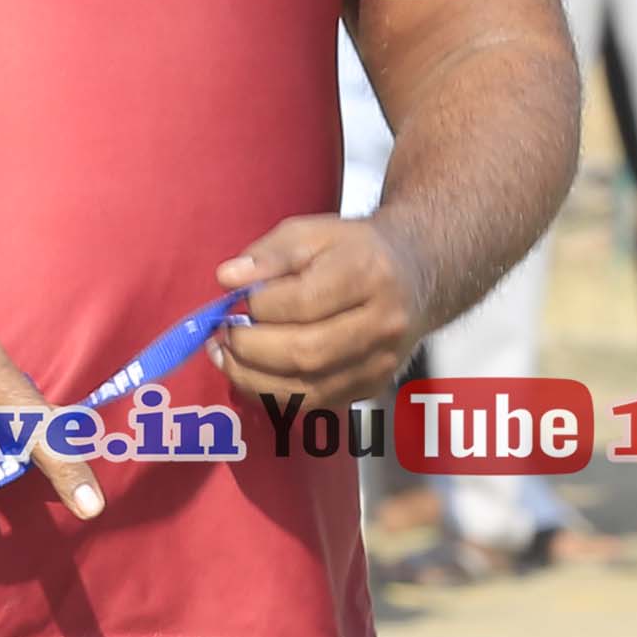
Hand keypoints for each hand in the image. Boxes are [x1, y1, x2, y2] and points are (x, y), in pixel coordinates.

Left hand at [212, 213, 431, 414]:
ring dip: (254, 378)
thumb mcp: (313, 232)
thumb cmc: (355, 250)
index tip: (235, 298)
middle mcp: (383, 323)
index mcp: (370, 273)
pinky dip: (273, 394)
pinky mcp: (372, 387)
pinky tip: (251, 373)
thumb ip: (269, 254)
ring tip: (226, 356)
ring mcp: (382, 362)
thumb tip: (228, 279)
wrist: (415, 274)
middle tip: (221, 335)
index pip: (304, 301)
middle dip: (250, 349)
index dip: (259, 305)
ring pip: (309, 388)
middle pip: (307, 352)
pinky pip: (314, 404)